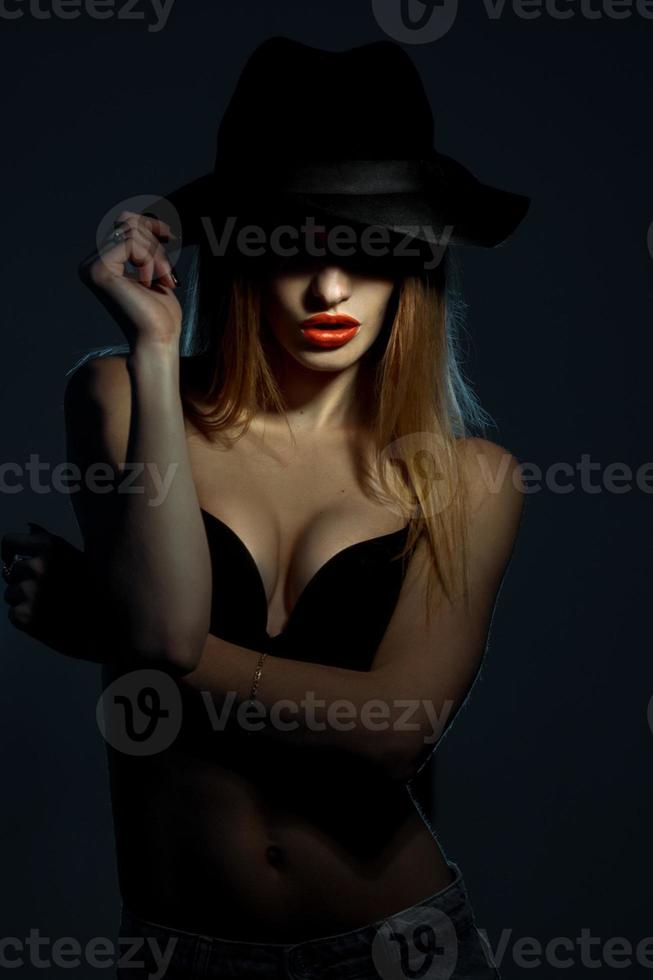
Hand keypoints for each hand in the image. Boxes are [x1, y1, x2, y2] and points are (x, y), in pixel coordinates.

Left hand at [2, 523, 87, 651]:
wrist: (111, 629)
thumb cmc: (99, 592)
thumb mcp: (80, 558)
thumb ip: (52, 544)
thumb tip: (28, 526)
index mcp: (51, 546)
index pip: (8, 542)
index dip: (10, 553)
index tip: (13, 561)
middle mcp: (37, 565)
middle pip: (11, 571)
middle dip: (23, 581)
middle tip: (50, 593)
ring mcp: (28, 591)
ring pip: (11, 594)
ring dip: (26, 601)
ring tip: (54, 608)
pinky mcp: (23, 615)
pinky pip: (15, 614)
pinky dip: (27, 620)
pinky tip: (50, 621)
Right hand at [78, 210, 181, 347]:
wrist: (158, 340)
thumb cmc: (160, 315)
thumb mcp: (152, 271)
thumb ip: (141, 246)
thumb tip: (137, 218)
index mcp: (100, 264)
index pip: (123, 225)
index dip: (150, 226)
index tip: (170, 236)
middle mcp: (90, 264)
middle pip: (126, 224)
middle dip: (155, 244)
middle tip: (168, 272)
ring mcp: (91, 267)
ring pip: (131, 232)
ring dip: (156, 256)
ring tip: (163, 281)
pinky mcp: (99, 270)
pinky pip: (130, 243)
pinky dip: (150, 260)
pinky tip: (151, 283)